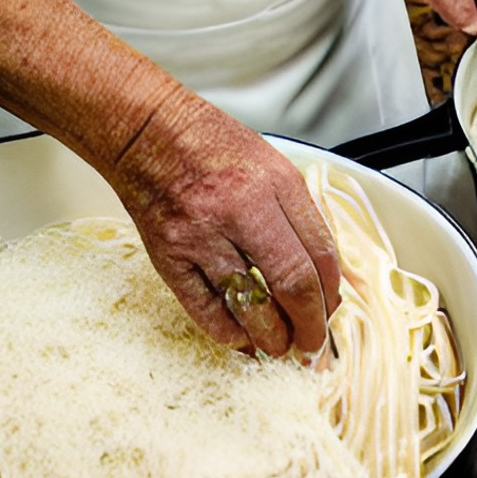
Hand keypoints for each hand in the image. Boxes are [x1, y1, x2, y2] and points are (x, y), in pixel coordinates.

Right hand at [108, 88, 340, 358]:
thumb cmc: (207, 143)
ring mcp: (201, 234)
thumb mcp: (269, 162)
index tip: (332, 310)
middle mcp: (240, 208)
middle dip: (310, 325)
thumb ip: (296, 213)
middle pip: (292, 284)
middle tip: (313, 344)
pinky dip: (228, 333)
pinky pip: (205, 308)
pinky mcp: (169, 254)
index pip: (320, 252)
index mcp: (274, 182)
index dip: (332, 293)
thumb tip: (321, 271)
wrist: (144, 131)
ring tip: (280, 346)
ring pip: (250, 305)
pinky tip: (242, 339)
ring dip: (272, 336)